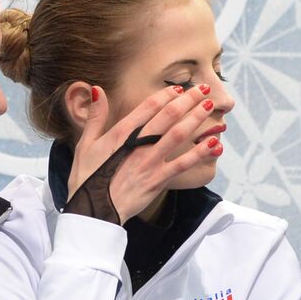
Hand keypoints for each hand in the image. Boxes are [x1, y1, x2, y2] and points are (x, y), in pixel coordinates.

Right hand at [66, 83, 219, 222]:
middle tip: (202, 88)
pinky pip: (183, 163)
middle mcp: (138, 145)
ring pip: (178, 134)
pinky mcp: (158, 180)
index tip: (179, 88)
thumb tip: (97, 90)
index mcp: (120, 134)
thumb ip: (95, 117)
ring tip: (209, 106)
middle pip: (168, 115)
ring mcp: (150, 162)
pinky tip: (214, 143)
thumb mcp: (86, 145)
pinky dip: (199, 153)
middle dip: (188, 100)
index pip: (148, 107)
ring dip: (196, 118)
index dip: (166, 95)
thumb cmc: (87, 178)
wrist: (94, 210)